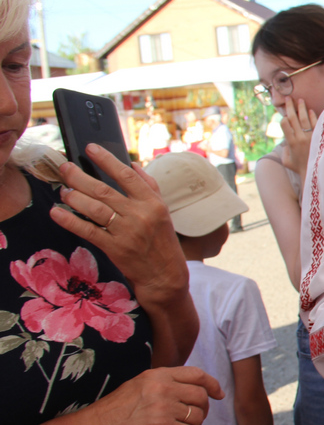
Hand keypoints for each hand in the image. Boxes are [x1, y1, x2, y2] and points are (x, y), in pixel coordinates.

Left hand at [50, 145, 188, 306]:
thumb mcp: (162, 212)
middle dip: (80, 177)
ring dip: (74, 197)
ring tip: (62, 189)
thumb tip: (133, 165)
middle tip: (64, 167)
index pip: (126, 176)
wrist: (165, 276)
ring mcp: (127, 232)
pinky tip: (57, 212)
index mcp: (153, 203)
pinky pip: (88, 231)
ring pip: (95, 209)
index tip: (90, 148)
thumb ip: (149, 187)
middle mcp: (140, 215)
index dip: (106, 160)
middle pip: (104, 191)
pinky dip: (70, 220)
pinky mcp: (115, 249)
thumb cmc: (162, 242)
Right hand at [87, 366, 223, 424]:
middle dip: (203, 409)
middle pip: (201, 397)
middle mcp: (163, 388)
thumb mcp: (140, 384)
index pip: (197, 374)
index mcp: (159, 375)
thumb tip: (193, 388)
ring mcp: (164, 408)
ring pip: (197, 416)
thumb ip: (166, 382)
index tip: (218, 394)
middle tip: (194, 418)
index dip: (212, 384)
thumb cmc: (117, 409)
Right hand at [279, 95, 315, 175]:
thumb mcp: (286, 160)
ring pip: (305, 119)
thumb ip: (284, 149)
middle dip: (290, 107)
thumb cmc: (298, 167)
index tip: (283, 112)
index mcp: (291, 142)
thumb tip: (285, 140)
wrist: (314, 173)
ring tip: (300, 100)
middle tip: (288, 98)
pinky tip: (310, 110)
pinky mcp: (318, 138)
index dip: (283, 116)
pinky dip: (313, 116)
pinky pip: (315, 124)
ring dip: (302, 108)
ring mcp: (310, 137)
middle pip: (293, 118)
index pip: (285, 124)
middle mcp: (300, 138)